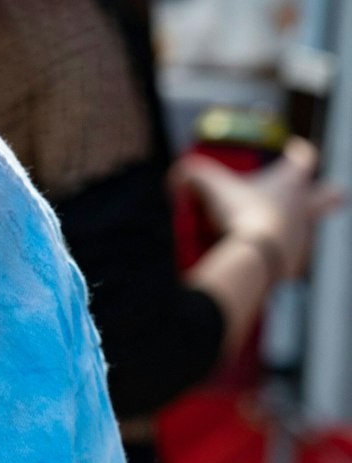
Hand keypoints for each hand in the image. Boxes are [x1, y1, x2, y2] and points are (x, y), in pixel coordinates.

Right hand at [177, 137, 343, 280]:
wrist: (254, 256)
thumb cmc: (240, 215)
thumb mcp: (212, 188)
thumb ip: (195, 174)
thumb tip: (179, 172)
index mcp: (290, 182)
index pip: (304, 158)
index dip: (298, 152)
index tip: (292, 150)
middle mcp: (304, 207)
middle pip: (331, 196)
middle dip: (327, 194)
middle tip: (321, 194)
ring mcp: (302, 235)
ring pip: (305, 228)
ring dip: (289, 228)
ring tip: (261, 233)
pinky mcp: (294, 263)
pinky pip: (287, 258)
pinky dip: (275, 256)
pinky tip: (257, 259)